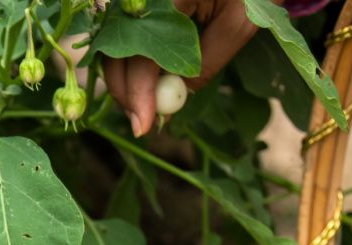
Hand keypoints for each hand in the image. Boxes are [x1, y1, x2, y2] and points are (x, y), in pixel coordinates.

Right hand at [102, 0, 273, 135]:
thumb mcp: (236, 27)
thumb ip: (205, 64)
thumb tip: (172, 99)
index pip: (141, 54)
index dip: (138, 94)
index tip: (143, 126)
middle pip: (115, 49)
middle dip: (125, 91)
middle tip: (141, 122)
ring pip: (115, 42)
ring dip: (125, 77)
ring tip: (144, 106)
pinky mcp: (138, 1)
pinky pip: (126, 33)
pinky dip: (132, 59)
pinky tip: (147, 80)